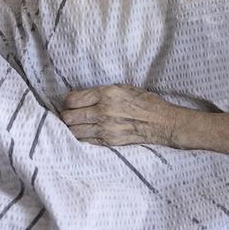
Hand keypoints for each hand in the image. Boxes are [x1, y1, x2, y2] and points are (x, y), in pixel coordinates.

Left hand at [61, 85, 186, 147]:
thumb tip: (81, 97)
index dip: (68, 102)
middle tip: (72, 114)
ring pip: (73, 131)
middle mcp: (103, 111)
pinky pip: (84, 140)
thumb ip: (101, 93)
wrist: (161, 122)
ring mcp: (104, 128)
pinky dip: (82, 136)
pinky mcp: (108, 141)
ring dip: (73, 127)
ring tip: (79, 124)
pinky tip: (87, 131)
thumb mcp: (123, 88)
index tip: (72, 103)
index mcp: (106, 94)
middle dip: (67, 115)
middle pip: (68, 117)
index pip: (72, 100)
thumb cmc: (144, 102)